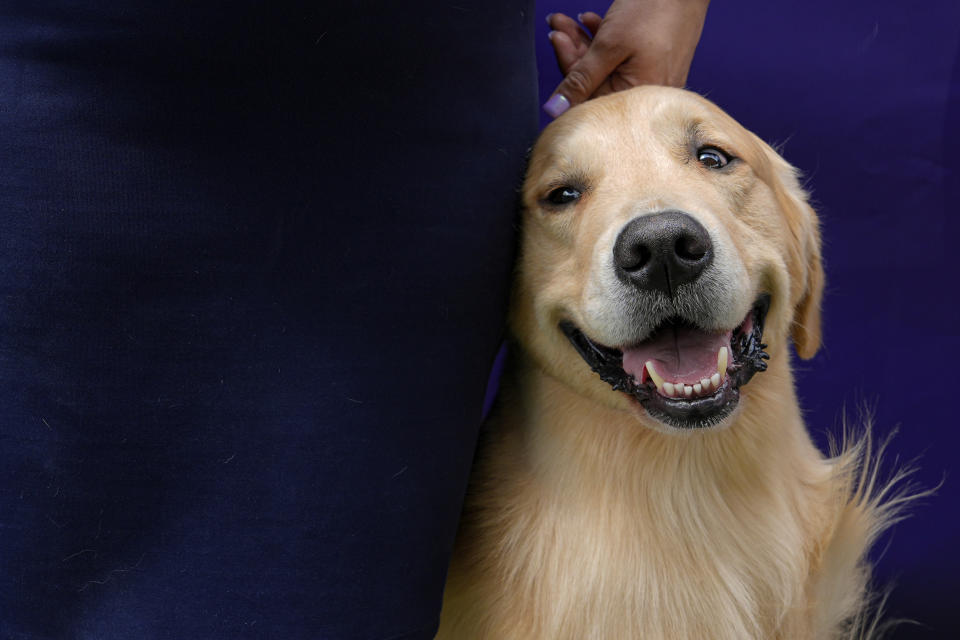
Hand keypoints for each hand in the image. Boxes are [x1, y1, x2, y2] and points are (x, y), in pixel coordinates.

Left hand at [543, 0, 709, 116]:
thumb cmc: (656, 10)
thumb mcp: (609, 45)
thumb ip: (580, 79)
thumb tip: (556, 110)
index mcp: (636, 97)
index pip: (588, 98)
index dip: (568, 72)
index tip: (556, 43)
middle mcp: (645, 95)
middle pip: (596, 84)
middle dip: (573, 53)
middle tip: (558, 28)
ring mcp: (651, 79)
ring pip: (606, 69)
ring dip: (584, 44)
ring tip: (569, 22)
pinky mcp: (653, 65)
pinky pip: (621, 61)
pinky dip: (604, 43)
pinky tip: (592, 23)